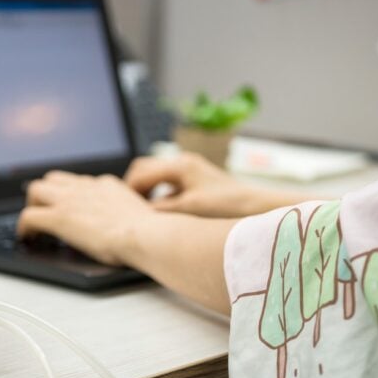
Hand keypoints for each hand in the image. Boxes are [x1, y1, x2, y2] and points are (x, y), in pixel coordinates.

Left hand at [17, 171, 154, 265]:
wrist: (146, 234)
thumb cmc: (150, 232)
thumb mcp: (140, 215)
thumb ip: (129, 214)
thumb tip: (131, 227)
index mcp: (106, 185)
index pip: (80, 182)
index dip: (70, 195)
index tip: (70, 207)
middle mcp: (86, 187)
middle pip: (53, 179)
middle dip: (46, 195)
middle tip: (46, 213)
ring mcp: (70, 200)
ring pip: (35, 190)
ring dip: (32, 206)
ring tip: (34, 225)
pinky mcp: (59, 217)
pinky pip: (28, 216)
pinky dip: (24, 227)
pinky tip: (27, 238)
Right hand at [125, 152, 318, 217]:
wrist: (258, 209)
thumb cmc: (228, 207)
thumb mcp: (189, 210)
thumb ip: (161, 210)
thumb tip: (138, 214)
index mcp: (181, 166)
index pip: (140, 172)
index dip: (127, 191)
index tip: (119, 208)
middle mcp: (184, 163)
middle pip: (145, 169)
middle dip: (133, 188)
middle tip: (125, 209)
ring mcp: (191, 171)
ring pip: (156, 176)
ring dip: (146, 192)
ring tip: (140, 212)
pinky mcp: (197, 181)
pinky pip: (168, 185)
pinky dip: (159, 196)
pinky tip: (161, 214)